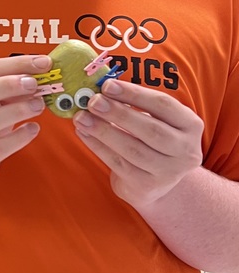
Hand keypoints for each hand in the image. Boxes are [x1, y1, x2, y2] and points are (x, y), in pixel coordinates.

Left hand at [73, 79, 203, 208]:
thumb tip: (100, 90)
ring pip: (132, 149)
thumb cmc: (151, 140)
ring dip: (103, 131)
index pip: (163, 105)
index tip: (108, 86)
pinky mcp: (147, 186)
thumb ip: (133, 105)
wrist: (157, 182)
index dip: (134, 94)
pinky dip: (98, 147)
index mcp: (191, 125)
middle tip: (93, 102)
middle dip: (119, 113)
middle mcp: (186, 150)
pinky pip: (118, 164)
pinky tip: (84, 133)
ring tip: (82, 117)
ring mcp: (168, 172)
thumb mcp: (154, 120)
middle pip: (150, 129)